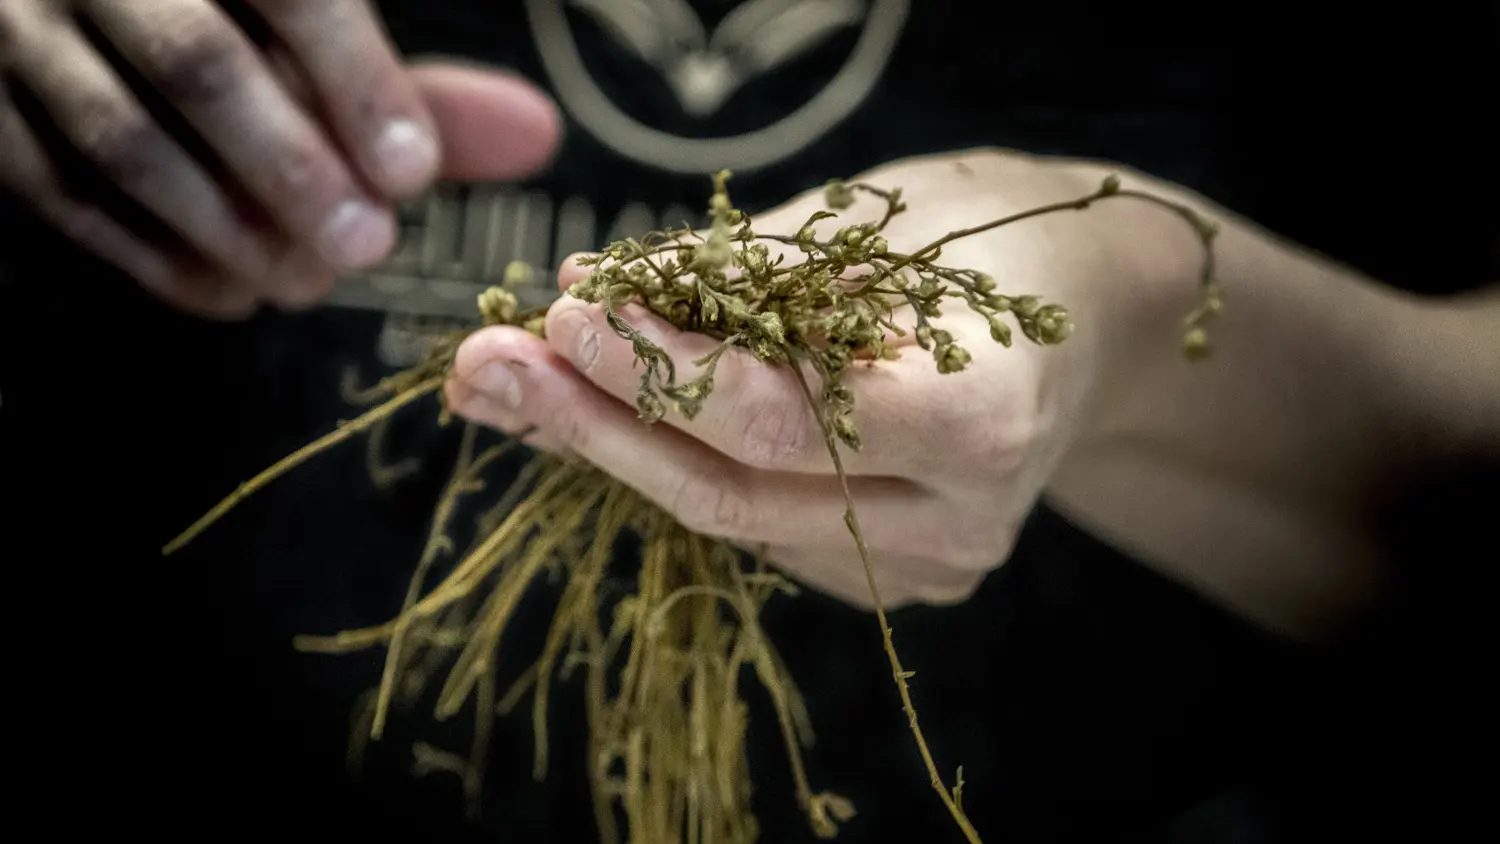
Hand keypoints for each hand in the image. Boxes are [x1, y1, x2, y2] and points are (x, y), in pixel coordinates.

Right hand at [0, 1, 560, 317]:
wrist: (81, 9)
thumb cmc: (232, 29)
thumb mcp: (313, 35)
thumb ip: (413, 87)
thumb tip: (538, 134)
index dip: (358, 82)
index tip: (413, 175)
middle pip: (197, 63)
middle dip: (291, 167)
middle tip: (366, 246)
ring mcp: (28, 36)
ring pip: (120, 136)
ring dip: (226, 228)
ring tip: (305, 284)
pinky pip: (60, 193)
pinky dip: (151, 256)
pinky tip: (230, 293)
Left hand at [445, 150, 1175, 608]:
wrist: (1098, 317)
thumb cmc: (989, 243)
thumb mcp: (870, 227)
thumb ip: (730, 277)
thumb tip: (586, 289)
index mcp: (976, 420)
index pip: (773, 419)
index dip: (651, 370)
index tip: (563, 311)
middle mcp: (958, 520)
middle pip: (735, 495)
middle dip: (597, 426)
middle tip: (490, 369)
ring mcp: (932, 565)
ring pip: (739, 521)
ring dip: (621, 449)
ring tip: (523, 381)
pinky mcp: (902, 579)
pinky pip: (768, 528)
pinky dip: (688, 467)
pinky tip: (615, 417)